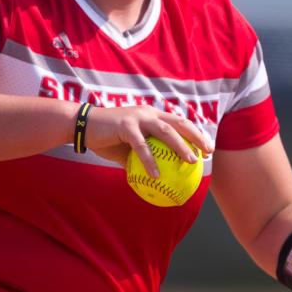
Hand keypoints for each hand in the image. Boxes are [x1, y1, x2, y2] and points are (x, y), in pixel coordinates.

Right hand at [85, 105, 213, 177]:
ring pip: (166, 131)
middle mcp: (148, 113)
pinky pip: (141, 146)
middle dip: (197, 135)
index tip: (207, 147)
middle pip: (179, 122)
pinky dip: (150, 161)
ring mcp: (138, 117)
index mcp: (152, 115)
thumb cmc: (106, 138)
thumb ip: (143, 157)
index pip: (179, 121)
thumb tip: (157, 178)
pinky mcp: (126, 126)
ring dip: (181, 146)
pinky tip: (157, 176)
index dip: (195, 132)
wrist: (83, 126)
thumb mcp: (128, 148)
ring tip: (191, 161)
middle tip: (208, 151)